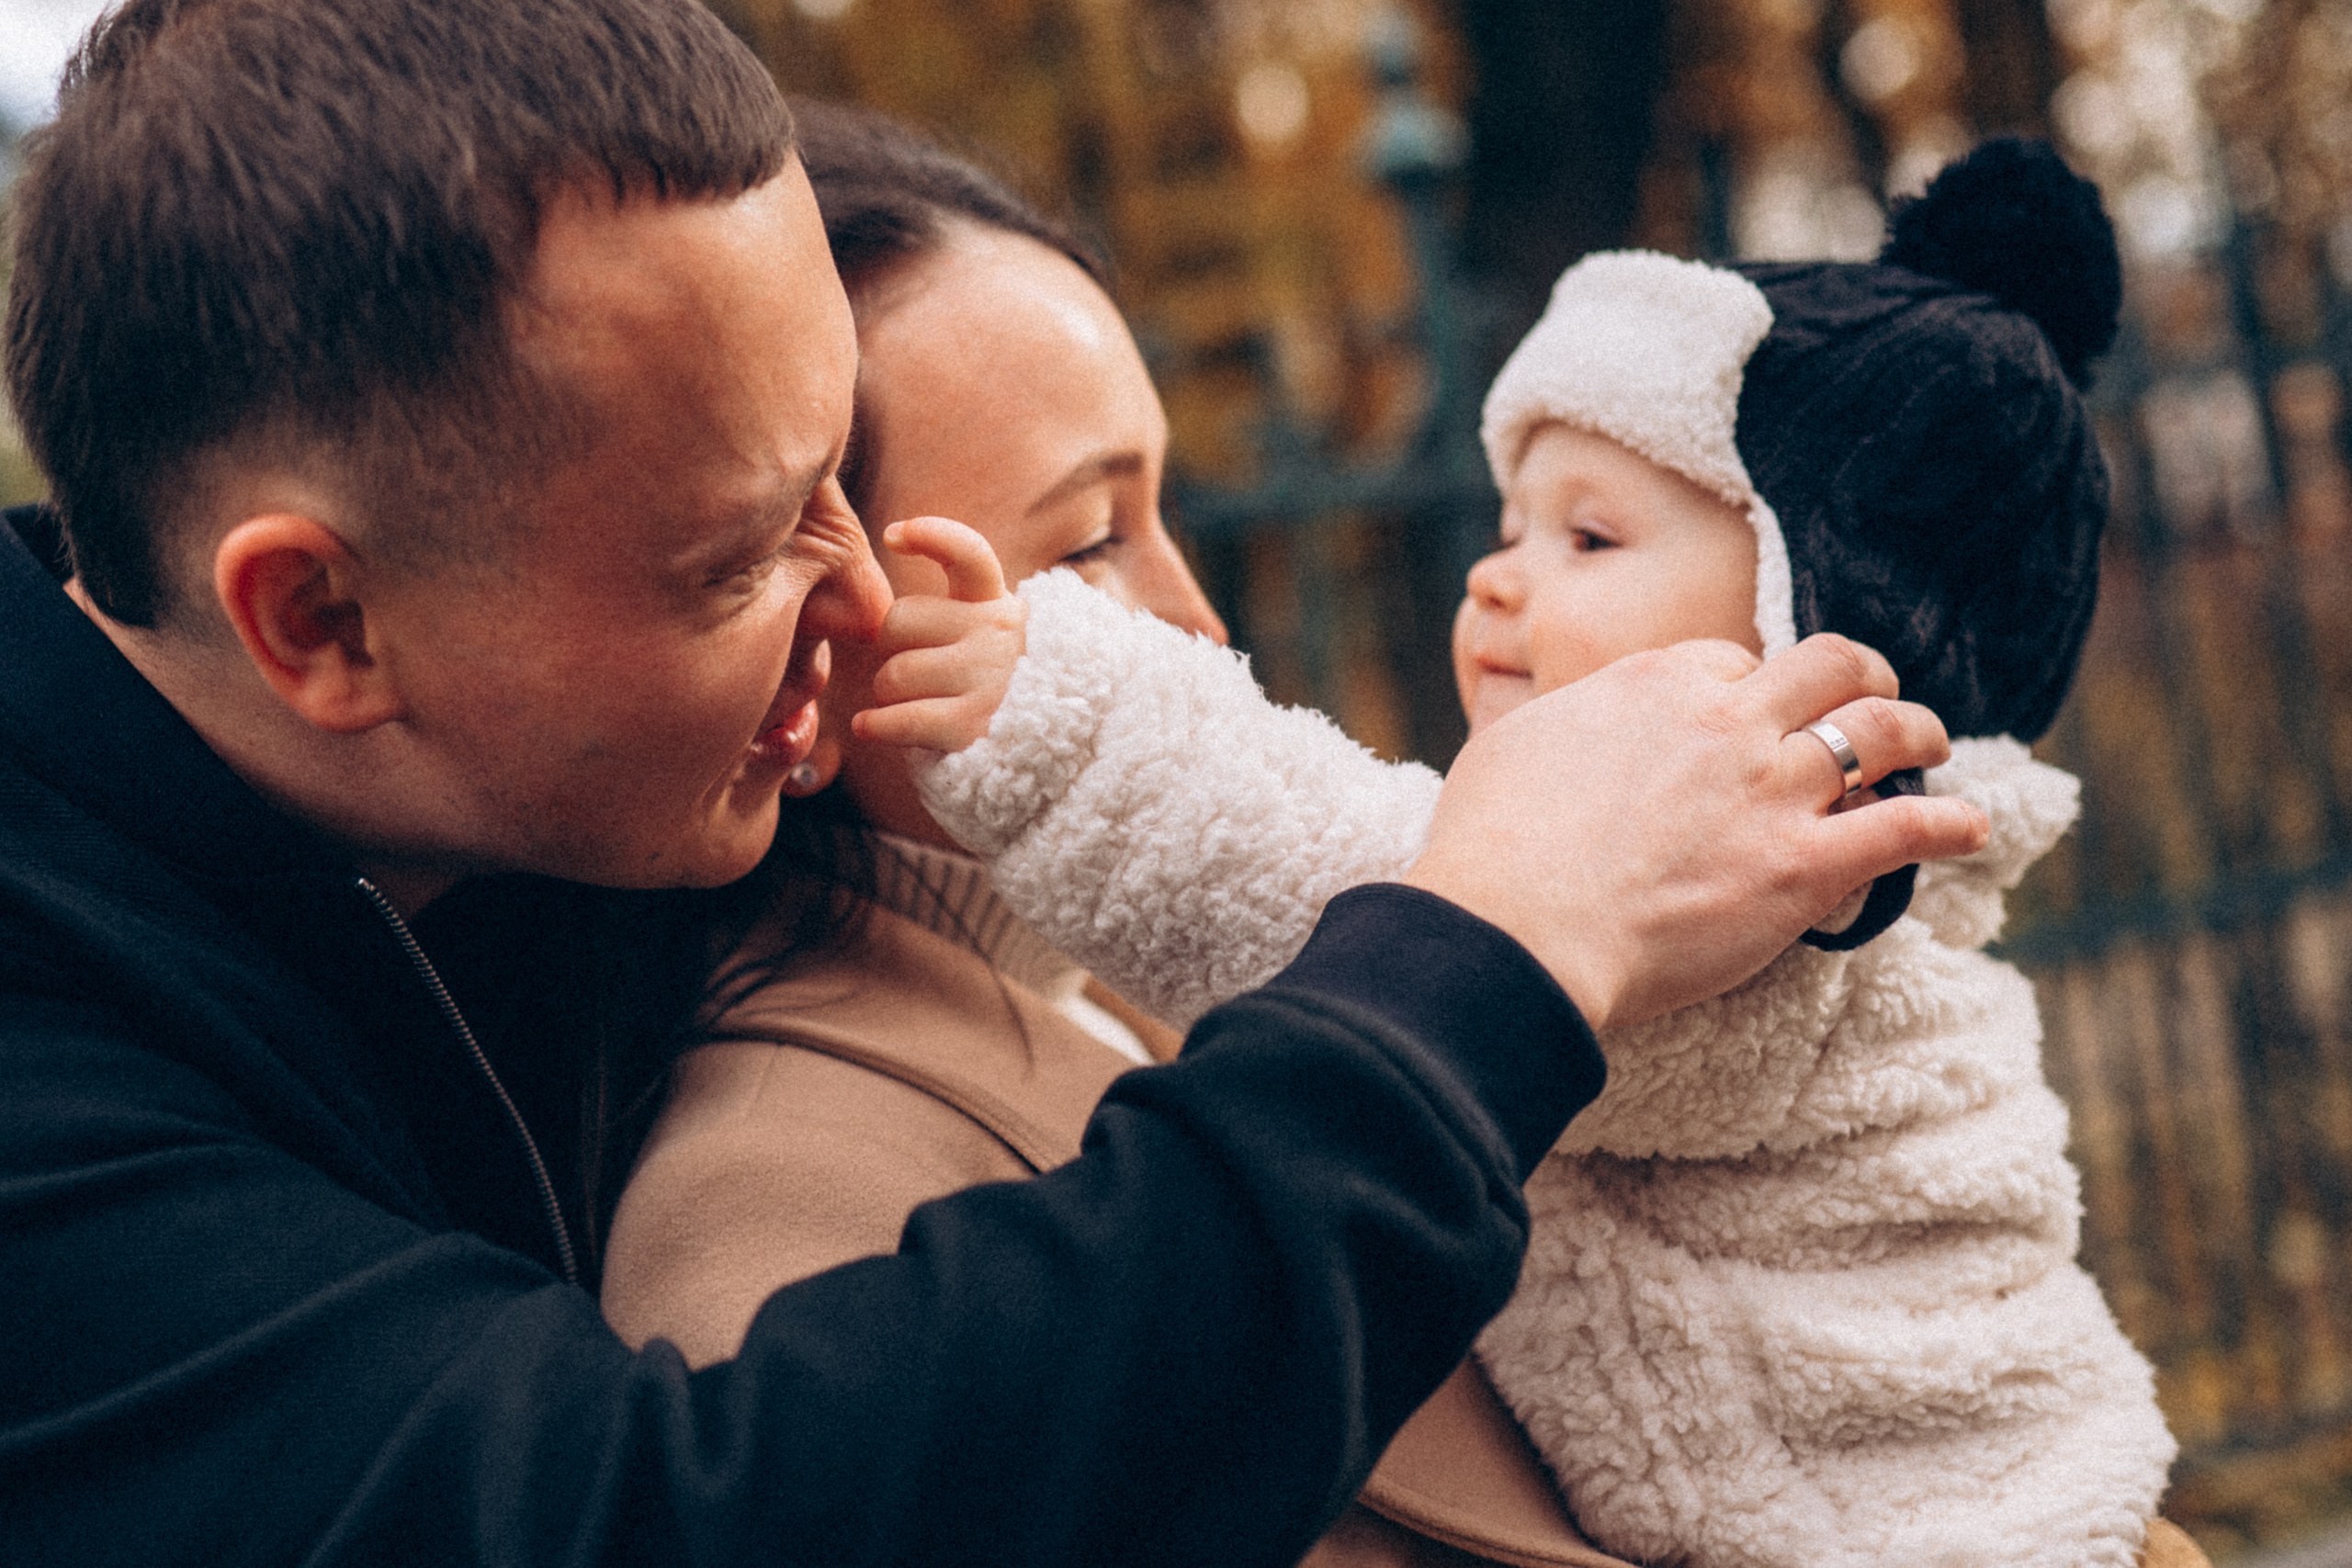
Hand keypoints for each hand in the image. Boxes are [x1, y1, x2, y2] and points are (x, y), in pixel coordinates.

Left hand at [851, 517, 1027, 754]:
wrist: (1059, 752)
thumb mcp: (996, 639)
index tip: (894, 536)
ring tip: (918, 706)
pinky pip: (898, 719)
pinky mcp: (973, 724)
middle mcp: (997, 633)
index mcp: (998, 606)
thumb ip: (954, 611)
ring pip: (891, 675)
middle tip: (916, 676)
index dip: (929, 535)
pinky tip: (871, 727)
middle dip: (891, 651)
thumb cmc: (1004, 692)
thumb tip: (891, 565)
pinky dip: (875, 726)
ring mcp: (988, 677)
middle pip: (897, 622)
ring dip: (888, 697)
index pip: (968, 553)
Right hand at [1405, 634, 1988, 1030]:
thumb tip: (1574, 730)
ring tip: (1931, 743)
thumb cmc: (1491, 847)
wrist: (1516, 929)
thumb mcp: (1511, 745)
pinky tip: (1972, 828)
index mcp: (1654, 682)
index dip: (1748, 680)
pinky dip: (1949, 825)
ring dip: (1917, 732)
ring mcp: (1771, 790)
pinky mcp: (1802, 866)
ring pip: (1880, 733)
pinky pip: (1905, 830)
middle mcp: (1726, 720)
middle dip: (1857, 675)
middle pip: (1825, 668)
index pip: (1730, 657)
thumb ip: (1565, 724)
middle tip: (1871, 692)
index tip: (1749, 706)